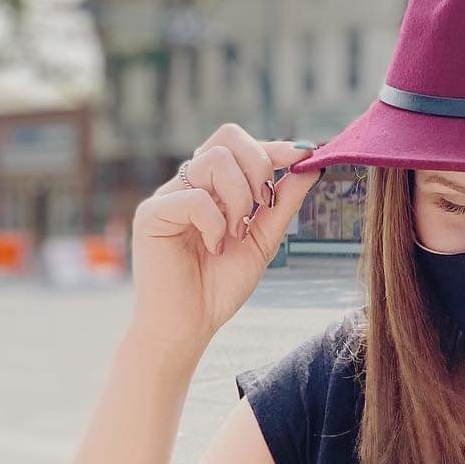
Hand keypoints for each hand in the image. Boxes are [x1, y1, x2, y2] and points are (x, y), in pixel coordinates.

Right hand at [127, 124, 323, 355]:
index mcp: (213, 186)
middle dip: (259, 165)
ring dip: (239, 197)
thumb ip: (284, 202)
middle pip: (227, 137)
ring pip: (214, 160)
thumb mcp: (264, 239)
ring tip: (237, 232)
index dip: (274, 146)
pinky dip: (215, 223)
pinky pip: (193, 197)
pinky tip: (215, 247)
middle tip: (265, 204)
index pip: (241, 144)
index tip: (305, 155)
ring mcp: (168, 196)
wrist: (189, 326)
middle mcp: (189, 184)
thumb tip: (313, 166)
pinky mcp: (151, 214)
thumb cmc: (220, 286)